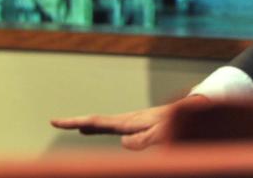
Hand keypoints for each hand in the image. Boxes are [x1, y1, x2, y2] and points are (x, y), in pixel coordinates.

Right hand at [50, 95, 209, 149]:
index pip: (97, 121)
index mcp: (129, 121)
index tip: (54, 120)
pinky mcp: (143, 124)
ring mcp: (136, 121)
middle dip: (76, 121)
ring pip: (107, 122)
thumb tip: (121, 144)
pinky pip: (117, 126)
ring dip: (90, 125)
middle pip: (98, 120)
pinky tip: (107, 131)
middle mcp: (130, 119)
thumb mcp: (163, 133)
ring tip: (77, 126)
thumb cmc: (181, 122)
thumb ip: (144, 139)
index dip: (74, 121)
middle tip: (56, 121)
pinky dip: (104, 127)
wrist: (198, 108)